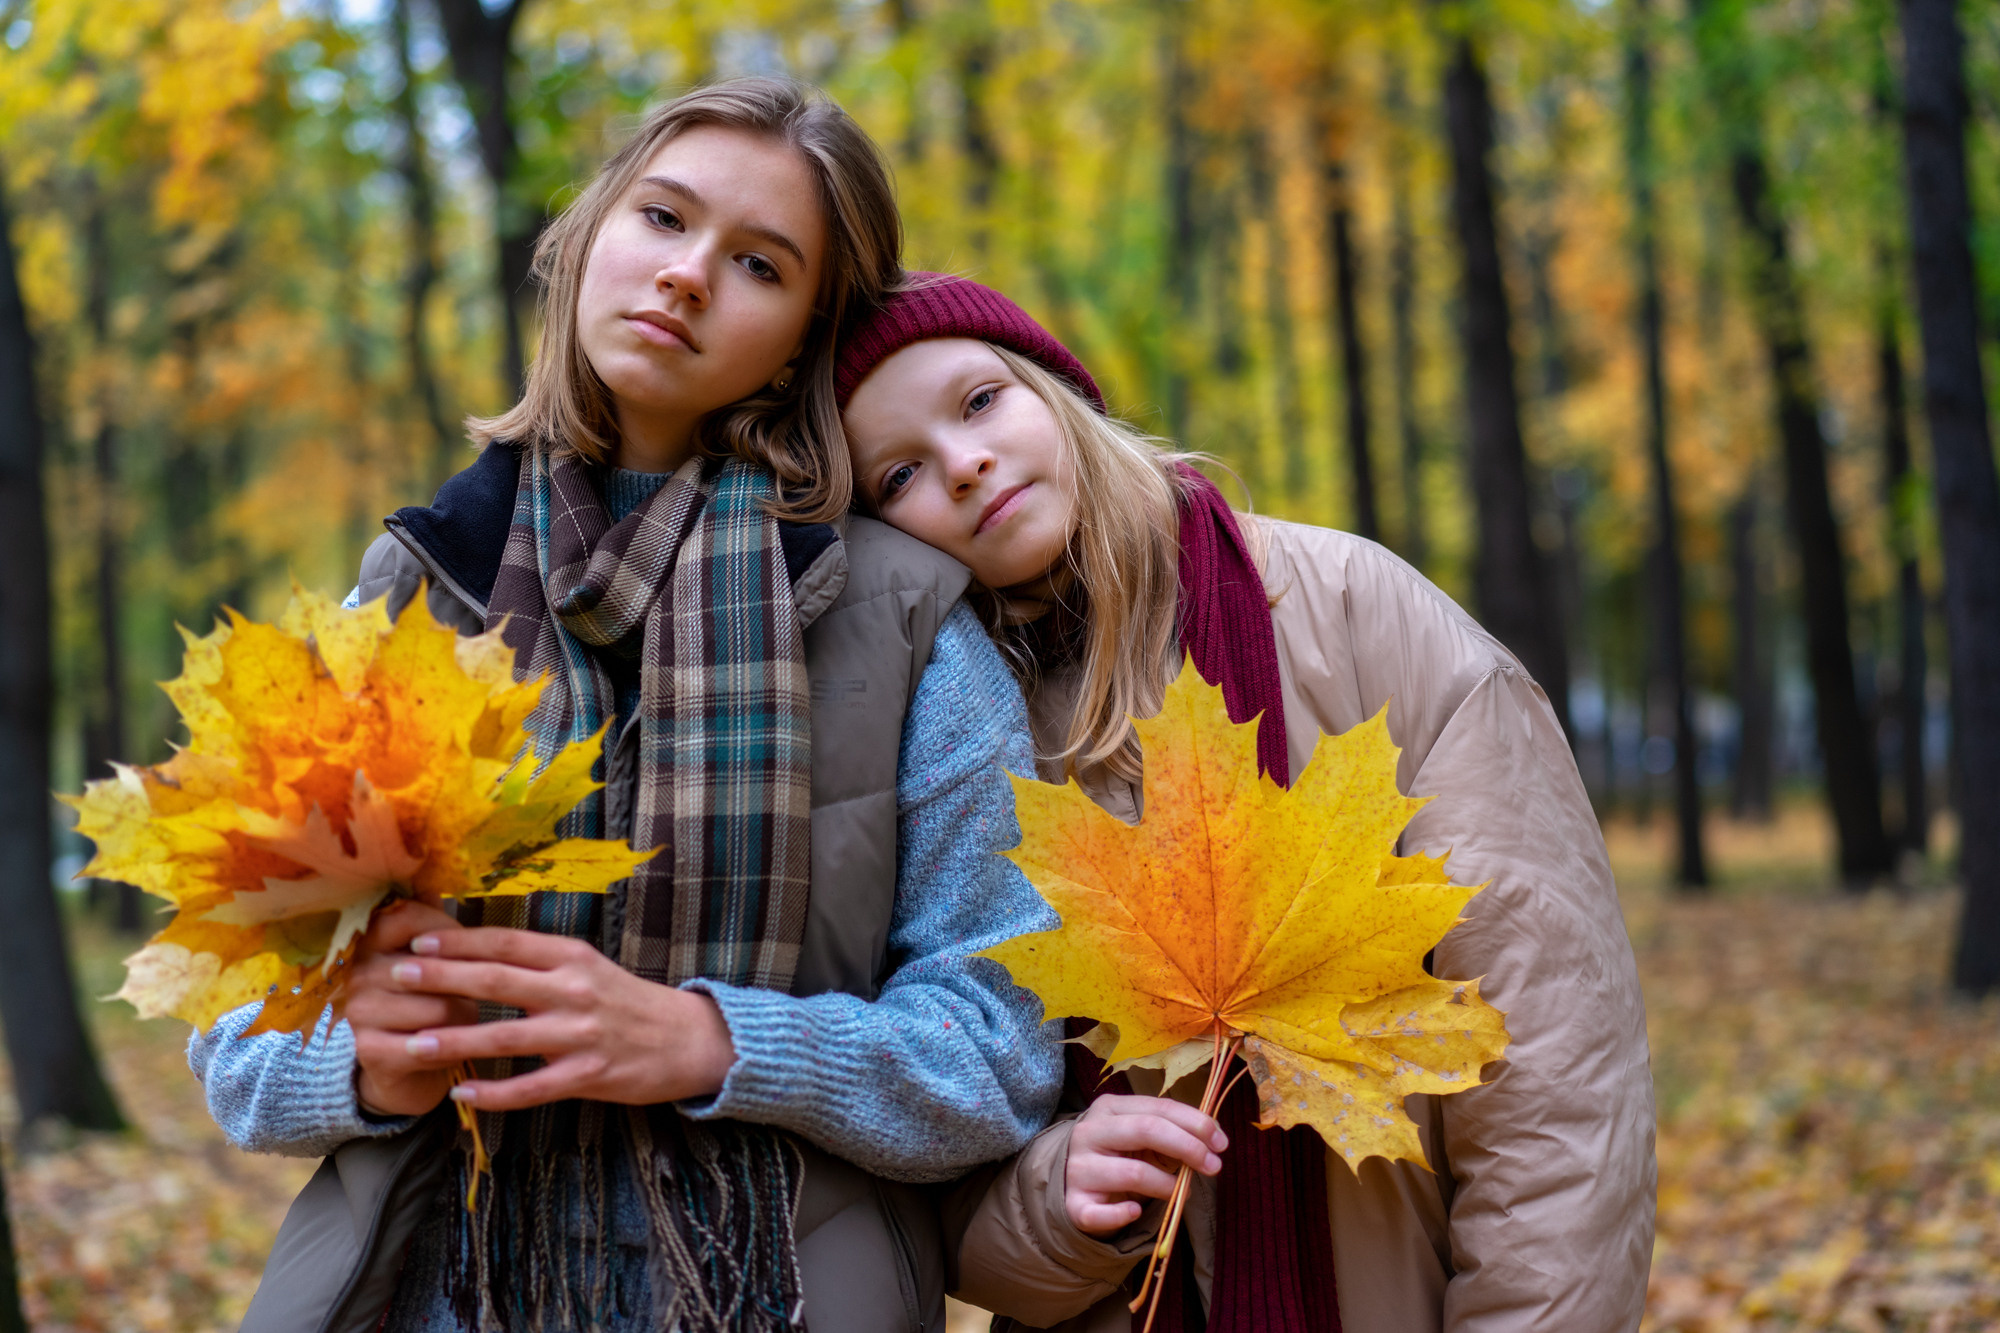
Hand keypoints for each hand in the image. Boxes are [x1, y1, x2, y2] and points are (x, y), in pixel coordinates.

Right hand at [347, 899, 477, 1117]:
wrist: (406, 1068)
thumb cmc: (427, 1002)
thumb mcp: (431, 958)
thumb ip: (433, 921)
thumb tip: (434, 874)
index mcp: (370, 940)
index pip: (406, 915)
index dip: (445, 930)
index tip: (462, 948)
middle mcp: (358, 972)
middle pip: (432, 967)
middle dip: (464, 983)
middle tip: (468, 993)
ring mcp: (359, 1011)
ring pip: (438, 1008)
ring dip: (462, 1018)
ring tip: (460, 1021)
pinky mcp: (369, 1050)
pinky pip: (429, 1045)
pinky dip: (451, 1048)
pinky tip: (449, 1047)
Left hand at [382, 927, 737, 1112]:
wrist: (687, 1039)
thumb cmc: (628, 1002)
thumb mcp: (590, 967)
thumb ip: (542, 961)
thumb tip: (481, 951)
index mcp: (573, 957)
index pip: (506, 944)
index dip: (459, 942)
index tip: (417, 941)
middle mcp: (574, 990)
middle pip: (496, 981)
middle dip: (441, 978)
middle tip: (396, 976)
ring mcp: (581, 1035)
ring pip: (505, 1036)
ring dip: (454, 1039)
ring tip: (411, 1043)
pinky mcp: (588, 1075)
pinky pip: (532, 1087)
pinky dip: (494, 1093)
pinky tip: (462, 1093)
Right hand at [1064, 1095, 1227, 1235]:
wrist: (1071, 1183)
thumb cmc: (1118, 1155)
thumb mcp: (1140, 1136)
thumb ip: (1172, 1132)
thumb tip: (1214, 1138)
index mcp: (1109, 1108)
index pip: (1159, 1108)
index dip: (1196, 1123)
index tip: (1221, 1143)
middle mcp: (1089, 1132)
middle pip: (1146, 1130)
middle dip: (1188, 1147)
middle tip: (1214, 1166)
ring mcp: (1078, 1168)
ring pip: (1134, 1173)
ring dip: (1168, 1185)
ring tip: (1182, 1192)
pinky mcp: (1074, 1204)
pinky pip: (1102, 1214)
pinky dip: (1124, 1215)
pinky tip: (1136, 1211)